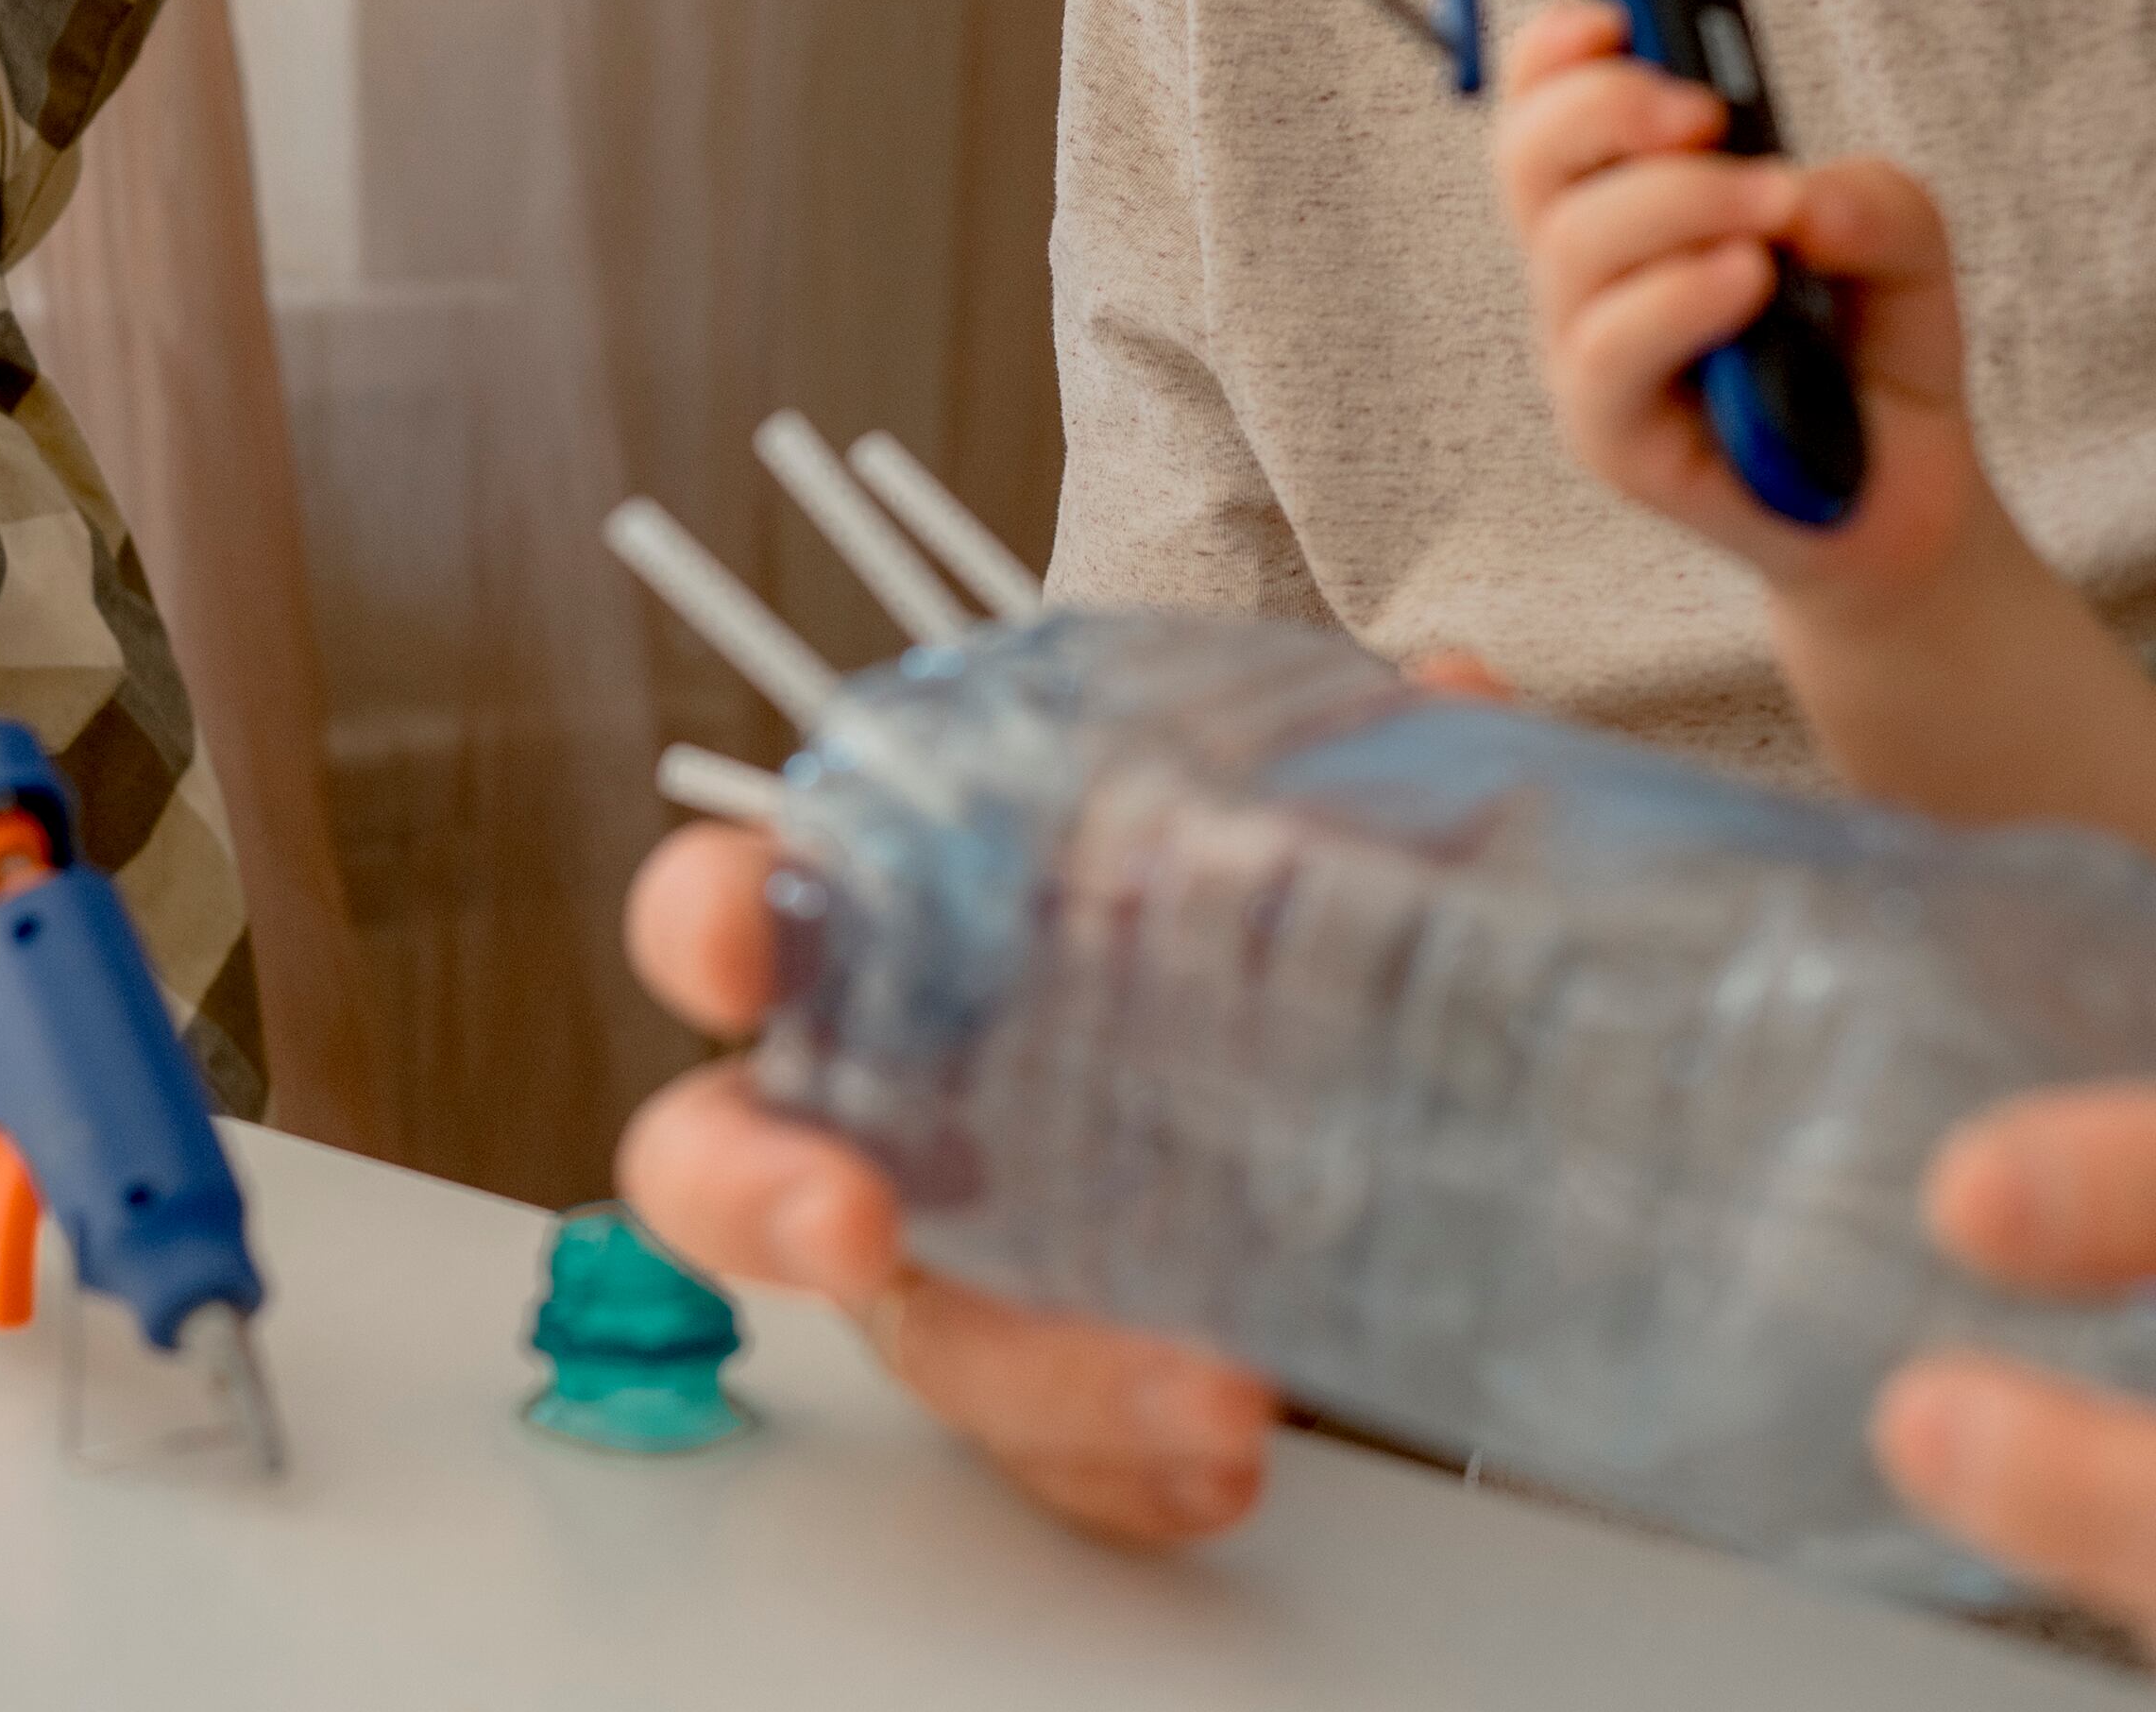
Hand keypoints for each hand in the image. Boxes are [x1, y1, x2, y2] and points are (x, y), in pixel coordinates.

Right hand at [618, 822, 1277, 1545]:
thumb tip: (1442, 687)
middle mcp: (891, 1107)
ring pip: (932, 1345)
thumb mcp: (1279, 819)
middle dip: (761, 1198)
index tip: (744, 929)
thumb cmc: (1227, 925)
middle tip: (854, 1222)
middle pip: (736, 1166)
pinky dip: (1145, 1467)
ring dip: (1043, 1378)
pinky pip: (1073, 1453)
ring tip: (1209, 1398)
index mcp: (899, 942)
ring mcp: (970, 1258)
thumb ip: (1330, 760)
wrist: (1338, 1065)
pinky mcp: (1074, 1381)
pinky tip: (1229, 1457)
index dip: (713, 918)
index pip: (746, 913)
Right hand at [1491, 0, 1987, 609]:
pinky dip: (1676, 298)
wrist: (1905, 497)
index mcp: (1627, 201)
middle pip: (1524, 157)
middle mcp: (1586, 272)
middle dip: (1606, 107)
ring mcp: (1588, 355)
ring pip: (1570, 246)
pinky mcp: (1613, 439)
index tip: (1618, 16)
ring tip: (1772, 210)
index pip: (1540, 107)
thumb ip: (1867, 196)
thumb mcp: (1904, 241)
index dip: (1554, 51)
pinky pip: (1606, 352)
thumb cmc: (1872, 354)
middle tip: (1708, 114)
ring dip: (1673, 201)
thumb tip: (1794, 196)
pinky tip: (1748, 282)